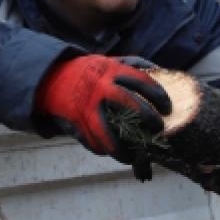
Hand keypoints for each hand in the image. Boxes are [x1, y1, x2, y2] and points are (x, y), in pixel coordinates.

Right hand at [35, 55, 171, 165]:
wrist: (52, 78)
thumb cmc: (91, 71)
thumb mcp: (111, 61)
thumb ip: (135, 64)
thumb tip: (162, 70)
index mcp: (111, 71)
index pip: (141, 82)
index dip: (158, 96)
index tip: (167, 108)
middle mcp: (100, 88)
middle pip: (129, 105)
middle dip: (147, 118)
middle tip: (158, 129)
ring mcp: (86, 107)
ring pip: (107, 132)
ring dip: (122, 148)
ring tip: (134, 157)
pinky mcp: (75, 122)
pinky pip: (91, 141)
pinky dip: (103, 149)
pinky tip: (113, 152)